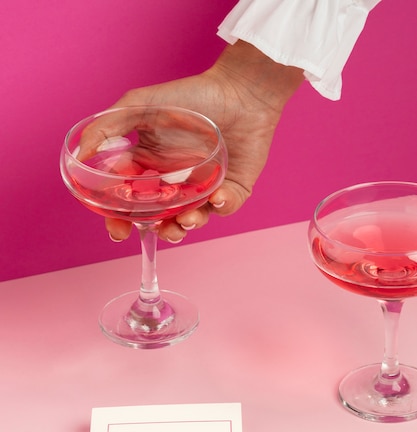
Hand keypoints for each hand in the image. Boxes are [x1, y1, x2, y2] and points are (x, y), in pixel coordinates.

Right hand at [94, 41, 303, 242]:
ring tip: (187, 218)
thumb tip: (80, 154)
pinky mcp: (232, 188)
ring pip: (192, 220)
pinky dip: (222, 206)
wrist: (238, 88)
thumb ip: (107, 127)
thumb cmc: (190, 95)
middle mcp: (176, 183)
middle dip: (158, 231)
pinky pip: (226, 207)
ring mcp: (204, 188)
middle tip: (157, 231)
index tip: (118, 230)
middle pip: (162, 219)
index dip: (122, 220)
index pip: (131, 202)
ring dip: (187, 225)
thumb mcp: (140, 106)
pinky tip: (219, 196)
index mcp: (151, 168)